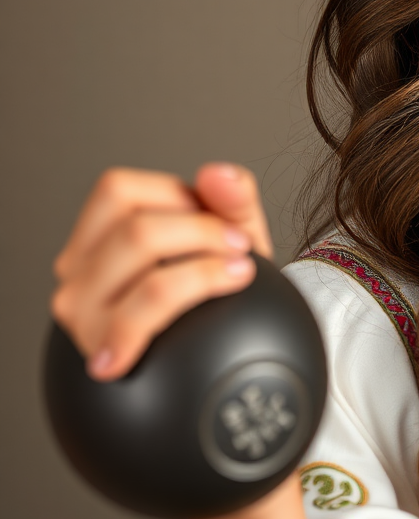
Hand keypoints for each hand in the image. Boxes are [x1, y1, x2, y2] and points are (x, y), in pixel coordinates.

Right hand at [50, 163, 273, 380]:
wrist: (222, 333)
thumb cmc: (215, 275)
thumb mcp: (234, 230)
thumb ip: (235, 197)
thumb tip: (218, 174)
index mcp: (99, 229)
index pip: (116, 190)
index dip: (174, 195)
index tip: (215, 217)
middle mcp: (79, 266)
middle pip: (134, 231)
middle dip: (201, 234)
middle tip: (238, 247)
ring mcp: (82, 307)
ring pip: (140, 273)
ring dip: (202, 271)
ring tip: (236, 274)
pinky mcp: (100, 345)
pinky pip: (135, 319)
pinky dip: (174, 308)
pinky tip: (191, 322)